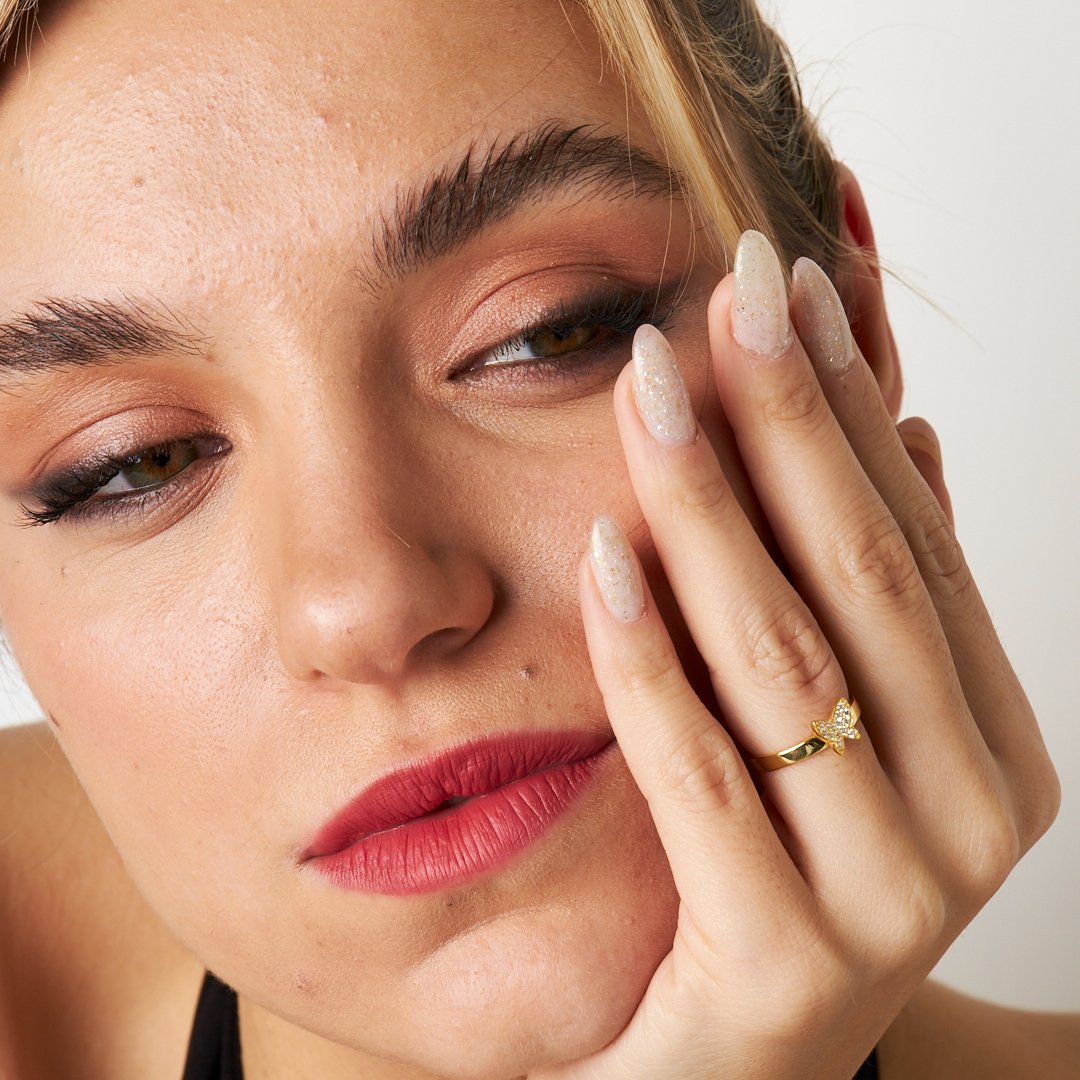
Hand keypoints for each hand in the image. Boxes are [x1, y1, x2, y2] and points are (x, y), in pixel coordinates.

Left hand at [531, 230, 1059, 1079]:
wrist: (731, 1071)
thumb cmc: (778, 874)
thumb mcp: (844, 728)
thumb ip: (880, 595)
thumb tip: (911, 436)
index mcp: (991, 743)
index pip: (916, 539)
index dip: (853, 406)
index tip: (795, 289)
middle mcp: (969, 813)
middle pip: (862, 577)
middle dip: (790, 421)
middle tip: (728, 292)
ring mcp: (890, 898)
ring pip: (787, 661)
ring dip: (712, 507)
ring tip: (649, 386)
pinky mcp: (782, 964)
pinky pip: (701, 777)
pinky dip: (649, 657)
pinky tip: (602, 551)